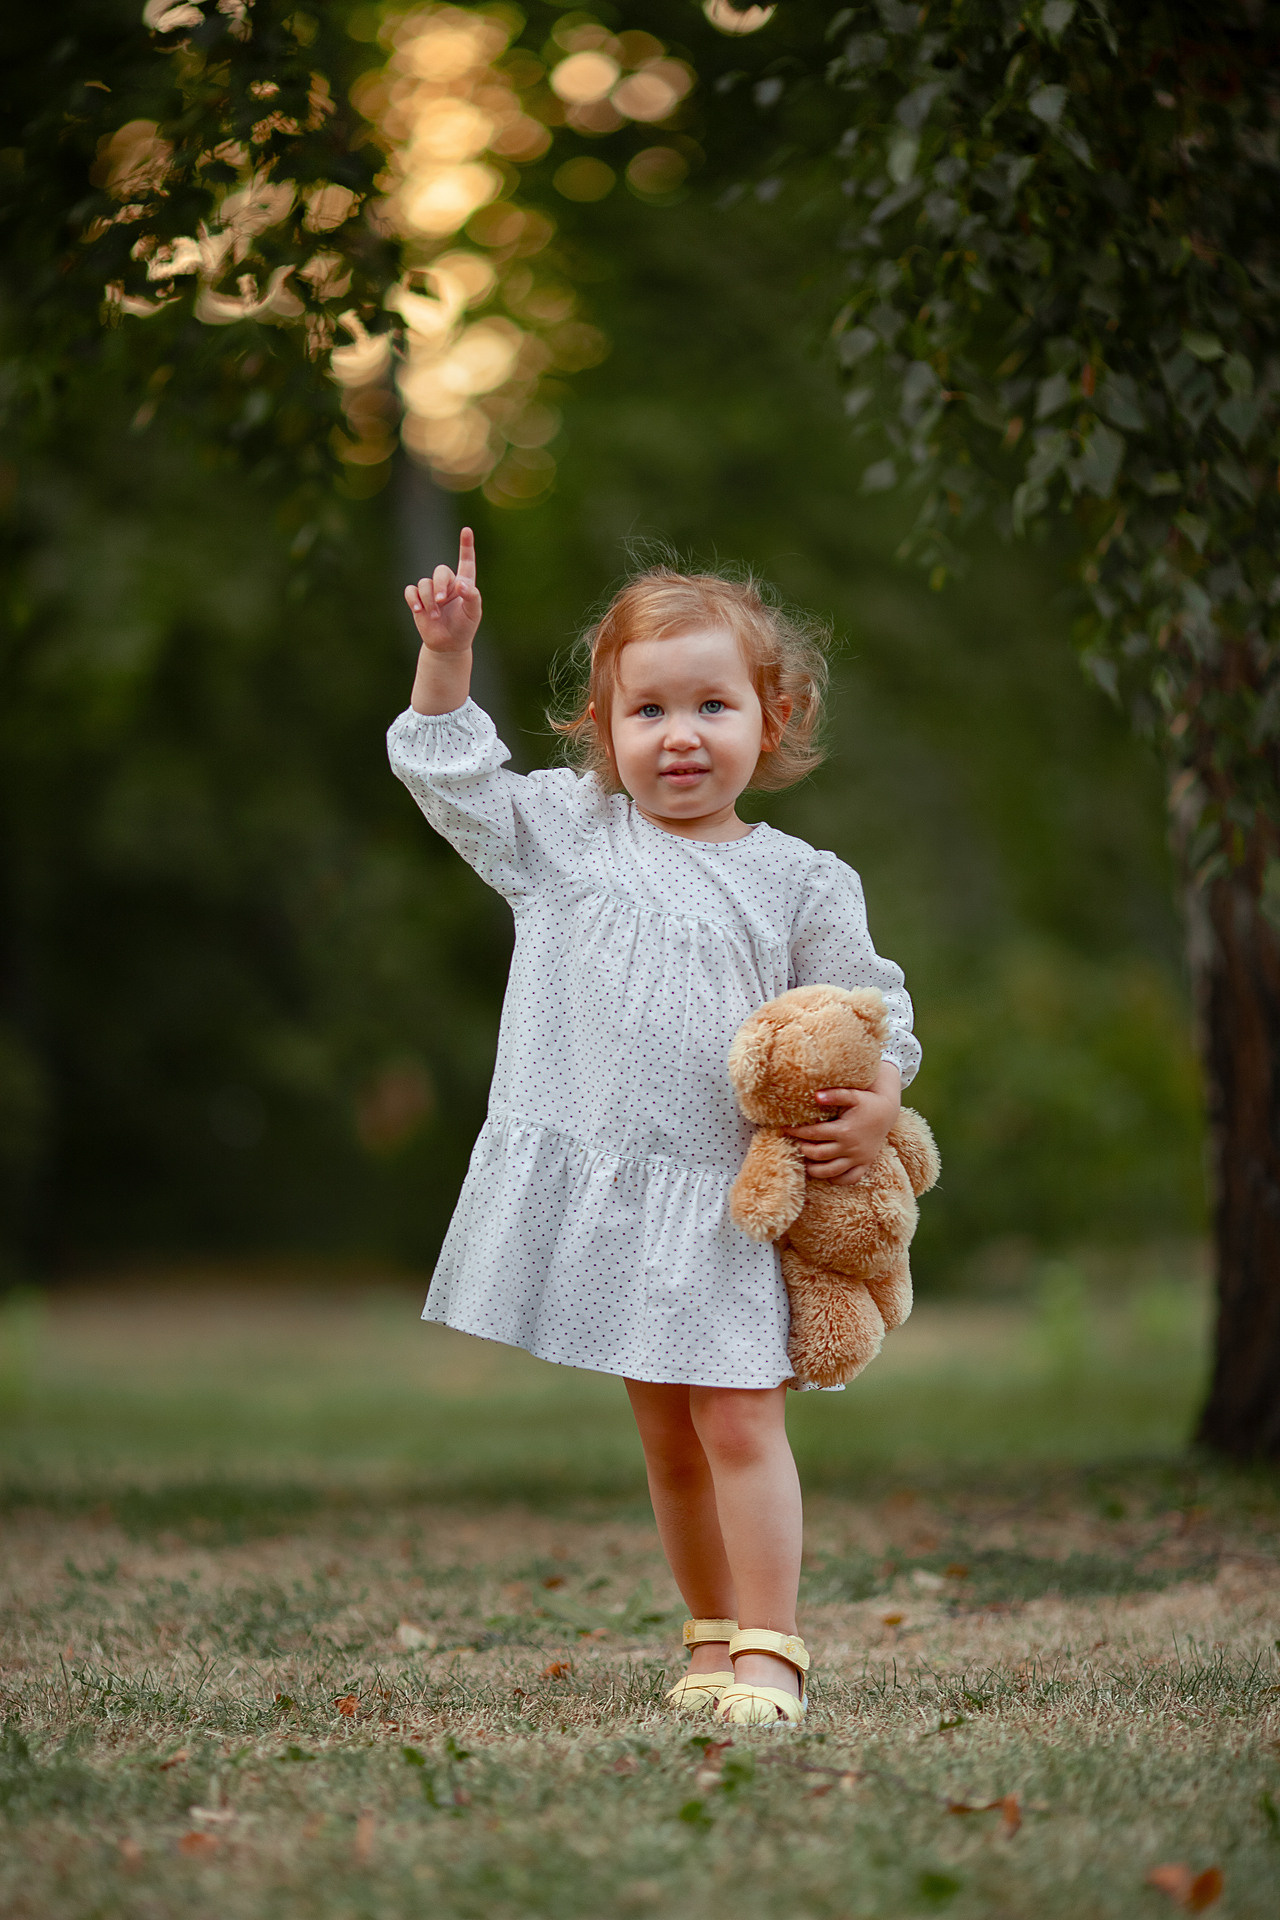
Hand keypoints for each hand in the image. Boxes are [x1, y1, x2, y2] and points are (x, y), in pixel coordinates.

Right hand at [404, 526, 481, 653]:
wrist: (448, 645)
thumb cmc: (464, 627)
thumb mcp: (473, 613)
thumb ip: (472, 596)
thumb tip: (462, 585)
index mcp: (464, 583)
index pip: (466, 561)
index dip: (466, 546)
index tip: (466, 530)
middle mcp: (447, 584)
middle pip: (440, 571)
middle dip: (440, 586)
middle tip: (441, 601)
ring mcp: (432, 591)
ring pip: (424, 583)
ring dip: (429, 600)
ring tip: (435, 616)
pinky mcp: (418, 600)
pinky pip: (411, 591)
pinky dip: (414, 599)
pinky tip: (419, 610)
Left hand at [784, 1061, 901, 1183]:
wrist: (887, 1111)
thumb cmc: (867, 1101)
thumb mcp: (852, 1095)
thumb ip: (835, 1094)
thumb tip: (815, 1095)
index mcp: (844, 1130)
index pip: (814, 1134)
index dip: (797, 1131)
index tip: (785, 1128)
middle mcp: (850, 1147)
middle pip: (819, 1154)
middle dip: (803, 1149)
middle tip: (795, 1144)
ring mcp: (858, 1158)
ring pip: (831, 1171)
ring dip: (814, 1169)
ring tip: (805, 1161)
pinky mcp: (865, 1164)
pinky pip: (850, 1178)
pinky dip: (836, 1179)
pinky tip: (826, 1173)